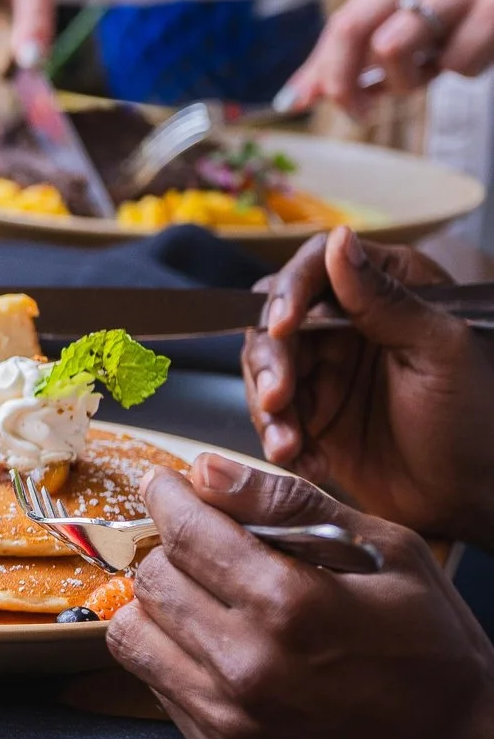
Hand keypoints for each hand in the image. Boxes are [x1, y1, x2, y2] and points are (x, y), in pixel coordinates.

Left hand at [111, 456, 493, 738]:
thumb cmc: (439, 658)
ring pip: (135, 633)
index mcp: (291, 605)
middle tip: (203, 545)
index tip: (164, 485)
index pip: (186, 532)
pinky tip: (218, 645)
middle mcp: (246, 664)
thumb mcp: (392, 558)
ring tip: (204, 595)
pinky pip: (155, 684)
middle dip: (171, 549)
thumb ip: (293, 506)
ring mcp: (226, 716)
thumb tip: (208, 470)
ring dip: (160, 604)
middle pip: (153, 579)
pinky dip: (171, 654)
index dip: (167, 497)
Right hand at [243, 227, 493, 537]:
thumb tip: (339, 240)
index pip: (317, 267)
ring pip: (265, 368)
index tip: (283, 326)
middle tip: (279, 398)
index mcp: (389, 290)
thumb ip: (385, 299)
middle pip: (276, 319)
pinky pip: (272, 414)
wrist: (472, 497)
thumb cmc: (479, 420)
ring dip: (269, 407)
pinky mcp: (311, 411)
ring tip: (289, 444)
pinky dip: (278, 437)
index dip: (290, 292)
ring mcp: (327, 368)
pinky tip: (305, 459)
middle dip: (271, 360)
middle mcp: (349, 322)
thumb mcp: (439, 352)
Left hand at [282, 0, 493, 114]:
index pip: (342, 22)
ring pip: (395, 47)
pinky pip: (455, 63)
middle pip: (353, 28)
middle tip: (361, 110)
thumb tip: (296, 97)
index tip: (306, 104)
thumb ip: (358, 57)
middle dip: (346, 80)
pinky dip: (462, 72)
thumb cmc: (476, 18)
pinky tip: (480, 52)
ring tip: (434, 70)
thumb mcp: (417, 29)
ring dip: (409, 79)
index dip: (321, 70)